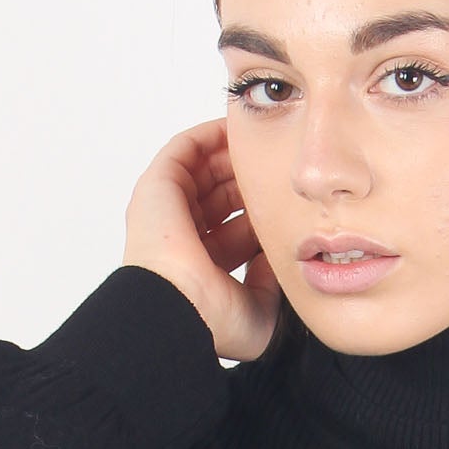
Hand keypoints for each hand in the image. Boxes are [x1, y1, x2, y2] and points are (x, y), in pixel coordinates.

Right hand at [123, 117, 281, 362]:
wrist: (181, 308)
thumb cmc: (213, 319)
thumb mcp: (259, 306)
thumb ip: (271, 280)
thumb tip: (279, 255)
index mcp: (204, 266)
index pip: (236, 229)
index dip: (263, 213)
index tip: (291, 202)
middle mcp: (184, 237)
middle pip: (222, 196)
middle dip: (252, 179)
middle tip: (283, 167)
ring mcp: (168, 210)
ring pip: (204, 170)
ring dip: (234, 155)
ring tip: (266, 142)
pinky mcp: (157, 186)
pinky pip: (185, 148)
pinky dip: (210, 135)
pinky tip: (238, 129)